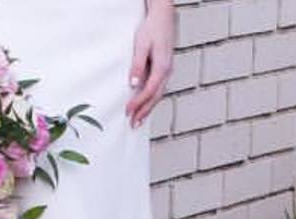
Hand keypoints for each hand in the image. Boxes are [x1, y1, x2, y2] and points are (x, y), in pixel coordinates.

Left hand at [125, 0, 174, 128]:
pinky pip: (158, 88)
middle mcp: (167, 71)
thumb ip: (138, 65)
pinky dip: (151, 99)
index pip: (149, 91)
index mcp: (162, 67)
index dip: (138, 103)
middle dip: (144, 112)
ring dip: (148, 108)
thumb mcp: (141, 45)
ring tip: (138, 120)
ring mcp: (167, 71)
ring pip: (158, 94)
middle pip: (156, 97)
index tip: (128, 112)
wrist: (163, 17)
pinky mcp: (164, 69)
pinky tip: (145, 105)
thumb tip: (133, 84)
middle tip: (134, 125)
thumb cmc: (152, 29)